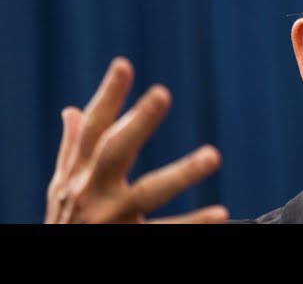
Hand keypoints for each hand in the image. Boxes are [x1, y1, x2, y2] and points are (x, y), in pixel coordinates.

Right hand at [45, 57, 228, 222]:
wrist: (55, 263)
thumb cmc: (67, 221)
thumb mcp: (62, 187)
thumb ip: (71, 149)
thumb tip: (71, 110)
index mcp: (80, 173)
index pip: (94, 129)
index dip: (107, 96)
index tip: (123, 64)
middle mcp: (92, 192)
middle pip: (114, 151)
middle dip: (136, 123)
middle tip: (162, 93)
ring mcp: (111, 218)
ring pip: (147, 193)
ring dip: (180, 173)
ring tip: (213, 155)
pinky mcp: (130, 240)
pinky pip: (166, 232)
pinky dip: (194, 223)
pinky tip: (221, 214)